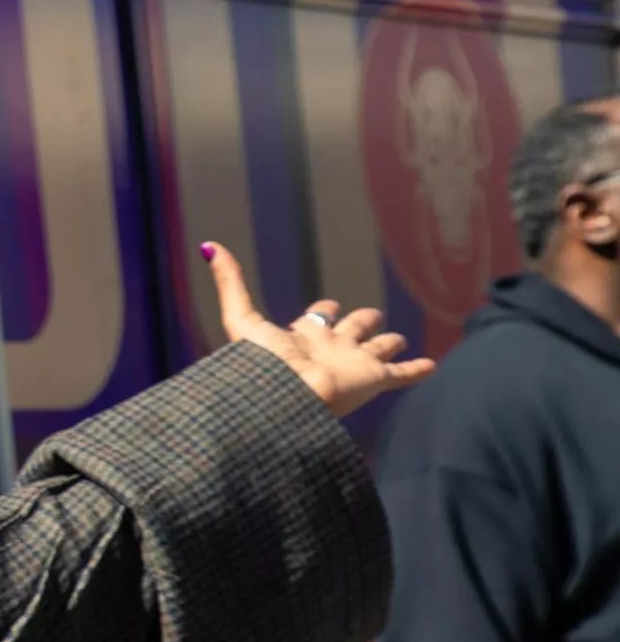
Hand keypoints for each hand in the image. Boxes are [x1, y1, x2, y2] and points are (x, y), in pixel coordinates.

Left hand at [200, 242, 435, 418]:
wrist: (287, 397)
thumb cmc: (262, 363)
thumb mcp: (240, 317)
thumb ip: (229, 283)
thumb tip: (209, 245)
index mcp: (302, 337)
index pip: (315, 319)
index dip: (321, 311)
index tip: (325, 305)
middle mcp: (330, 348)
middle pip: (351, 330)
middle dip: (359, 322)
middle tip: (371, 316)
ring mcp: (354, 364)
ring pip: (377, 349)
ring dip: (388, 344)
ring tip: (399, 341)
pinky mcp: (373, 379)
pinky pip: (400, 373)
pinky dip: (416, 370)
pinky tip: (431, 366)